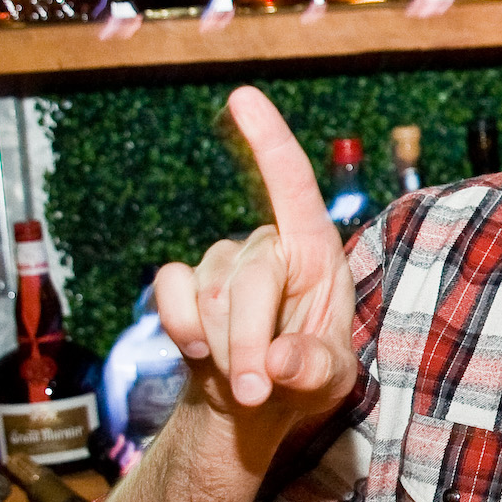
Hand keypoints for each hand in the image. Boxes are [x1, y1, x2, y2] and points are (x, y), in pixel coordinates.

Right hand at [153, 86, 357, 453]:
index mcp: (317, 251)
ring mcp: (221, 262)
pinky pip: (170, 293)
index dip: (269, 141)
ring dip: (224, 348)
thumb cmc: (307, 378)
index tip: (243, 95)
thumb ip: (314, 368)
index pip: (293, 186)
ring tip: (246, 381)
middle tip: (257, 390)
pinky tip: (200, 352)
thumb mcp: (330, 381)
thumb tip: (279, 360)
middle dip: (250, 342)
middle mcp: (268, 246)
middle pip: (250, 277)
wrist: (256, 405)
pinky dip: (182, 328)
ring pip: (210, 295)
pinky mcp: (184, 283)